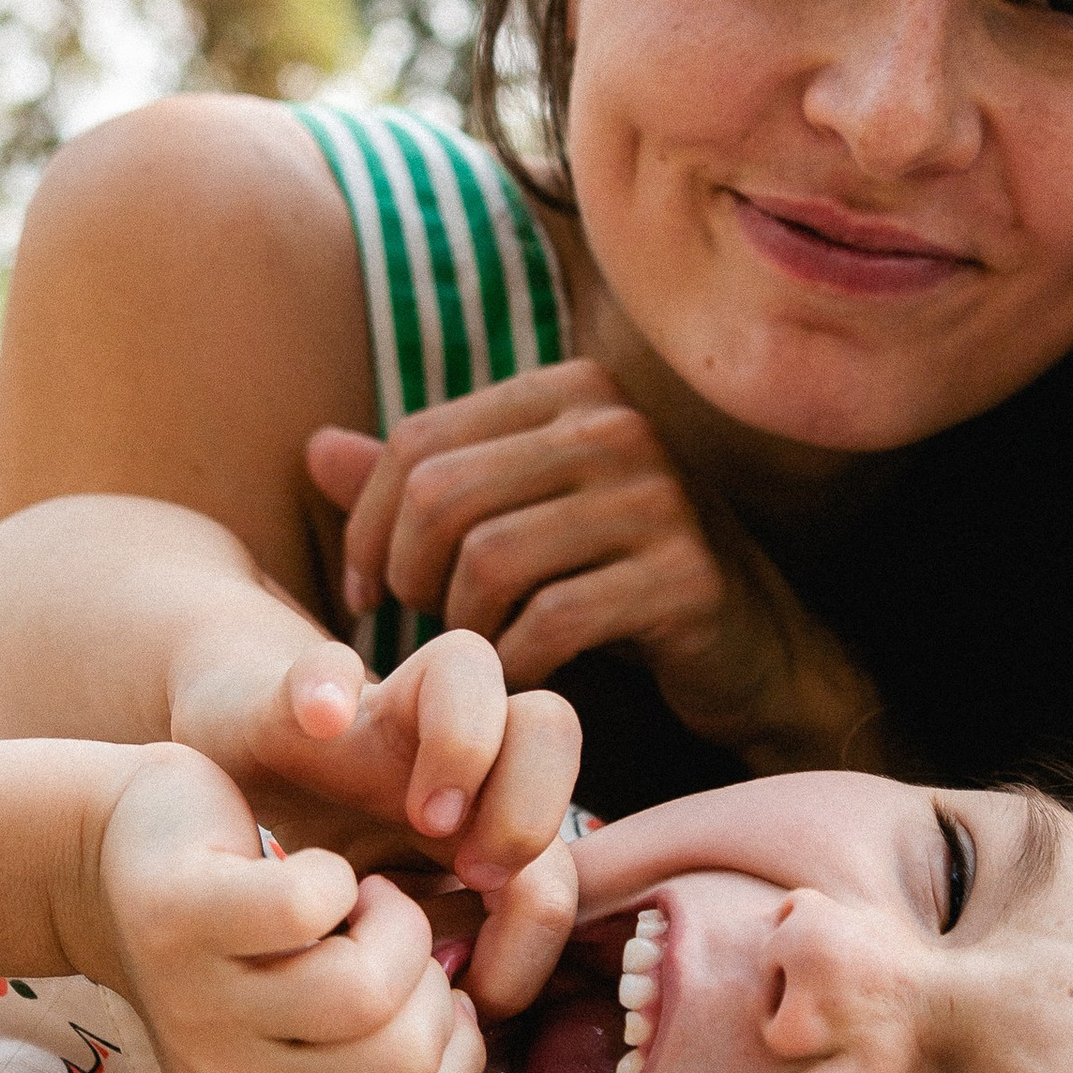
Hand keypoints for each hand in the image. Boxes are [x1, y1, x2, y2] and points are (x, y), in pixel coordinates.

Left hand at [92, 745, 488, 1072]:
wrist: (115, 861)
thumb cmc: (210, 952)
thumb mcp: (249, 1054)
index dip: (455, 1050)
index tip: (436, 990)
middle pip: (398, 1056)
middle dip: (429, 980)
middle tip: (396, 935)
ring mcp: (198, 1001)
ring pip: (364, 990)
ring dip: (394, 922)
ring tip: (367, 900)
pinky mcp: (186, 916)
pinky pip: (309, 905)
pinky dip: (337, 876)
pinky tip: (322, 871)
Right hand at [166, 624, 577, 1016]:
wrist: (195, 827)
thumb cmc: (309, 905)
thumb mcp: (382, 961)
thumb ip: (438, 983)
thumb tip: (484, 1020)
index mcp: (480, 831)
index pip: (564, 851)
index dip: (544, 924)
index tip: (478, 985)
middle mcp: (446, 757)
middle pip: (549, 728)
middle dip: (528, 817)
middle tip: (475, 875)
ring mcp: (376, 712)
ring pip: (471, 666)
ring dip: (464, 744)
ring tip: (422, 815)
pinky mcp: (296, 693)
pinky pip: (323, 664)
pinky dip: (325, 684)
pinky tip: (318, 721)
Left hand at [308, 363, 882, 770]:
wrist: (757, 657)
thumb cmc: (620, 586)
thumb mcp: (519, 524)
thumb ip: (423, 488)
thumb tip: (315, 448)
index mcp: (571, 392)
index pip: (420, 443)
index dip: (367, 526)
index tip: (365, 593)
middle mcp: (617, 424)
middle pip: (441, 497)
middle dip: (406, 576)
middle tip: (420, 628)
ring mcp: (659, 495)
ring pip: (488, 559)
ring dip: (461, 627)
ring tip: (474, 653)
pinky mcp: (684, 575)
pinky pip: (552, 621)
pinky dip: (515, 663)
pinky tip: (519, 680)